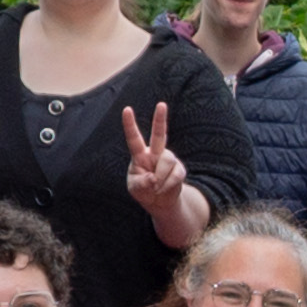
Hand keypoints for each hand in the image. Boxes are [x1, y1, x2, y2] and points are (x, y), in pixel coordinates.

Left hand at [122, 102, 190, 220]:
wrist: (160, 202)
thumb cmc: (144, 191)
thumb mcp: (136, 189)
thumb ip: (142, 183)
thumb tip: (153, 178)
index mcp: (140, 154)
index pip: (134, 138)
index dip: (130, 124)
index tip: (127, 109)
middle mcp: (155, 152)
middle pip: (159, 134)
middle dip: (160, 119)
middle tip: (161, 104)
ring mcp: (168, 159)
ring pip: (167, 160)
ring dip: (160, 178)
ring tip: (156, 187)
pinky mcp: (179, 169)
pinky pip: (175, 175)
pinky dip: (168, 185)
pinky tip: (163, 189)